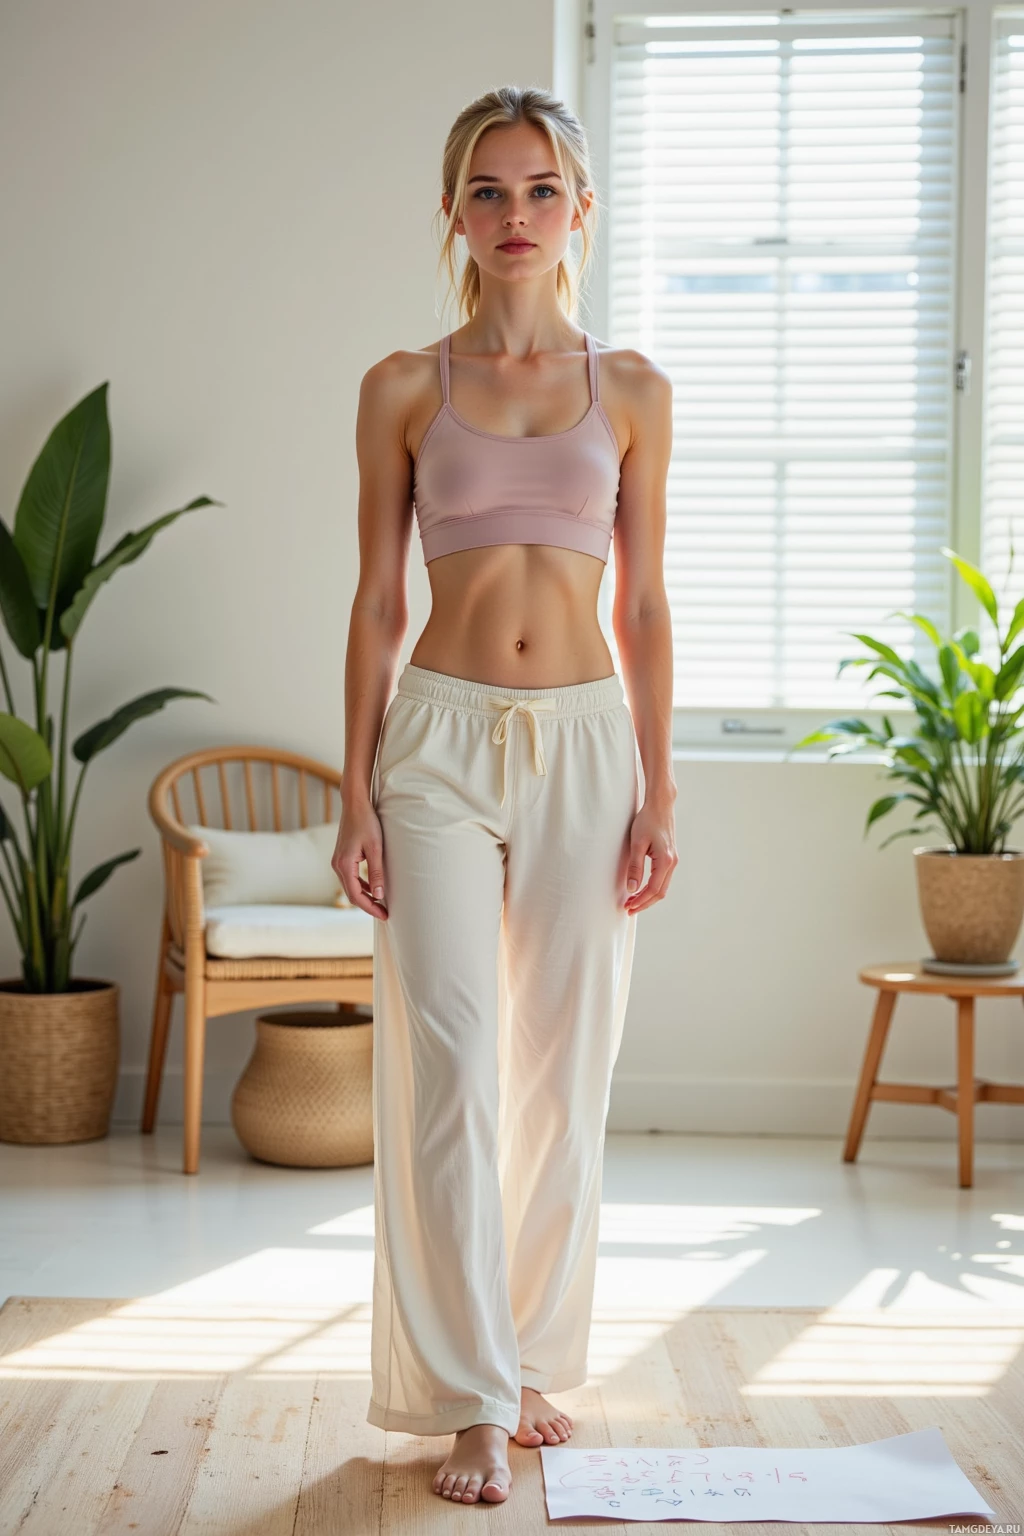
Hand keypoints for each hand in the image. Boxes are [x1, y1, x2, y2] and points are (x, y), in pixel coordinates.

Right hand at [332, 804, 387, 919]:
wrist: (354, 804)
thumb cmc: (367, 823)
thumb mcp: (376, 848)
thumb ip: (376, 873)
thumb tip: (379, 895)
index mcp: (344, 865)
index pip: (356, 895)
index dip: (370, 908)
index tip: (384, 915)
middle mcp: (337, 865)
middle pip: (351, 894)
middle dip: (368, 905)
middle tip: (385, 914)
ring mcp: (337, 861)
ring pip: (350, 886)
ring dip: (365, 896)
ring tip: (380, 905)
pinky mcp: (341, 857)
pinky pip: (350, 877)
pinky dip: (361, 885)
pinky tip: (373, 889)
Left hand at [623, 797, 676, 913]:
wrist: (660, 805)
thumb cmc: (647, 820)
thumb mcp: (637, 843)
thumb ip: (635, 867)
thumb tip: (632, 888)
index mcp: (665, 861)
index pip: (653, 889)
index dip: (641, 901)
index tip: (628, 907)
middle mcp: (672, 863)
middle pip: (660, 892)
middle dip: (644, 903)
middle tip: (629, 909)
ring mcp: (673, 860)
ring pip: (662, 887)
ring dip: (648, 896)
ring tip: (632, 901)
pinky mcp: (669, 857)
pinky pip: (662, 879)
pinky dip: (652, 887)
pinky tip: (641, 888)